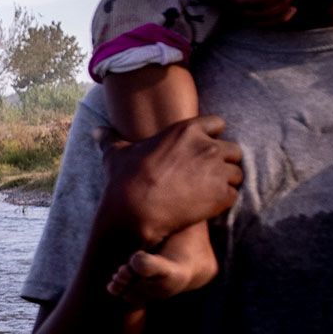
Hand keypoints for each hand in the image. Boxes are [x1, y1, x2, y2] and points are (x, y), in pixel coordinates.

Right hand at [99, 114, 244, 252]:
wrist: (135, 210)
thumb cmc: (126, 180)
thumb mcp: (117, 155)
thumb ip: (111, 140)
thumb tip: (96, 131)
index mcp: (188, 130)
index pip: (218, 124)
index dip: (213, 137)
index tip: (203, 150)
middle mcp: (208, 146)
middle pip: (233, 150)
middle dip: (225, 161)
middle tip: (209, 175)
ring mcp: (217, 171)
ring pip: (236, 174)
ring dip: (227, 182)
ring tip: (210, 193)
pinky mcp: (221, 195)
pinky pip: (234, 195)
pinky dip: (224, 201)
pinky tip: (208, 207)